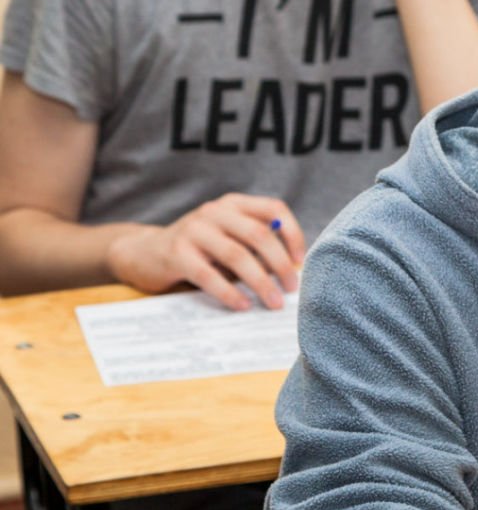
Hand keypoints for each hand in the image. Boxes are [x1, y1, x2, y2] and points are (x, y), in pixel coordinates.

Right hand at [106, 194, 305, 309]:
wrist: (145, 252)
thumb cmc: (200, 250)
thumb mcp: (229, 237)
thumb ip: (256, 245)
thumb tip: (294, 270)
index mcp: (233, 204)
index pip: (274, 209)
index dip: (293, 234)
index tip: (300, 262)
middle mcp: (214, 211)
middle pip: (259, 234)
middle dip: (280, 264)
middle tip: (292, 289)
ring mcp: (193, 230)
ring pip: (237, 255)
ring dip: (260, 282)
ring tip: (273, 302)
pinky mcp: (176, 253)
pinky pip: (209, 275)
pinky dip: (230, 292)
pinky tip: (243, 305)